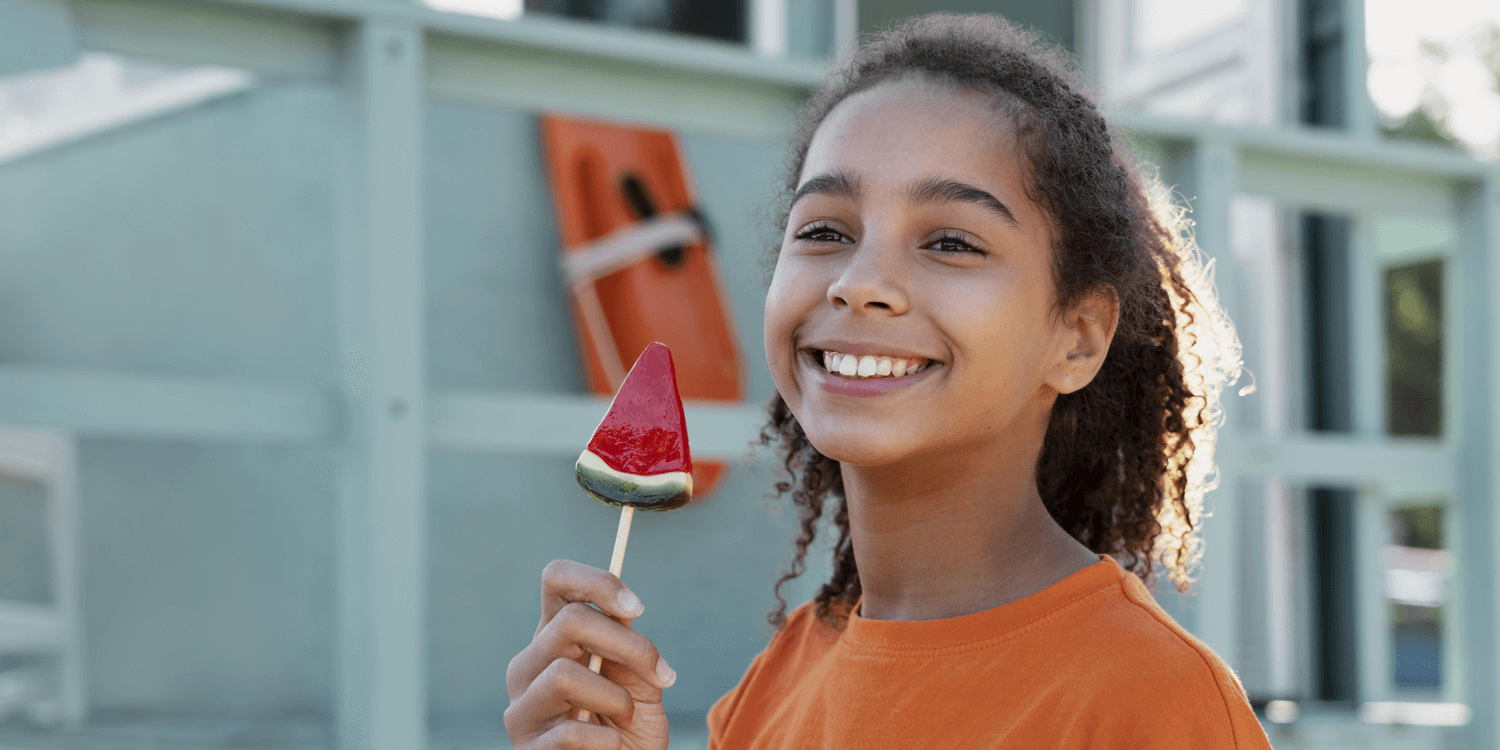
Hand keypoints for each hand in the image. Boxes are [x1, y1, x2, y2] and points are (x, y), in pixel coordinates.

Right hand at [504, 560, 674, 748]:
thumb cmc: (628, 728)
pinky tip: (611, 746)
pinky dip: (607, 740)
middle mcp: (529, 664)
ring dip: (616, 698)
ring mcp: (522, 706)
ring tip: (627, 719)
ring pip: (564, 674)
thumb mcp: (639, 683)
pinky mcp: (527, 747)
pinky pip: (570, 732)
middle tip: (661, 676)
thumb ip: (629, 649)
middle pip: (569, 621)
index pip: (556, 580)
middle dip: (629, 646)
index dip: (597, 582)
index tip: (637, 608)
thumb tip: (624, 611)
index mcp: (555, 638)